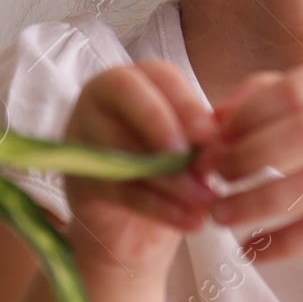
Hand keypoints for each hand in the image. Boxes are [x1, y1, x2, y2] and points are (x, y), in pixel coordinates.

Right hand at [62, 60, 217, 280]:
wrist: (132, 227)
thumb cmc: (167, 169)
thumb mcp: (191, 147)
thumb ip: (205, 135)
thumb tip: (223, 135)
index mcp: (137, 79)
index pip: (158, 75)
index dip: (185, 102)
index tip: (209, 134)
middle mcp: (101, 97)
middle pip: (127, 94)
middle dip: (163, 124)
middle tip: (198, 161)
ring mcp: (83, 135)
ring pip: (122, 144)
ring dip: (170, 177)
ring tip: (205, 200)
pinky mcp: (79, 178)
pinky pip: (120, 188)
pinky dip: (160, 207)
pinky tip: (189, 220)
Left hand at [194, 64, 302, 262]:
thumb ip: (278, 96)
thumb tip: (215, 115)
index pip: (294, 88)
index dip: (248, 112)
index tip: (214, 136)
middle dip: (248, 155)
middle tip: (213, 176)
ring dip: (259, 202)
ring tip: (221, 217)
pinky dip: (286, 243)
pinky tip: (254, 252)